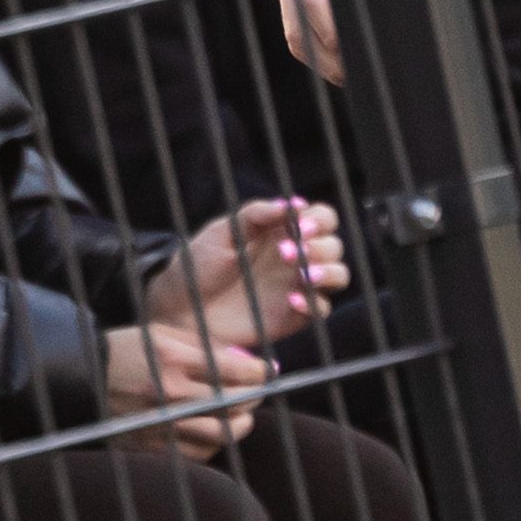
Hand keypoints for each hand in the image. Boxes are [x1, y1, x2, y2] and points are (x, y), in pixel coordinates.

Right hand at [103, 323, 268, 460]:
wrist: (85, 380)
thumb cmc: (128, 349)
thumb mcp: (164, 333)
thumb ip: (203, 345)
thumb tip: (243, 357)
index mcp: (174, 359)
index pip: (233, 368)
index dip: (259, 370)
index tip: (269, 369)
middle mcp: (170, 394)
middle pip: (233, 403)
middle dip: (254, 396)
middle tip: (259, 389)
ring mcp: (162, 424)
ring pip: (222, 434)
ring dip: (241, 424)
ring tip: (243, 414)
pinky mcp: (153, 446)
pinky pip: (198, 454)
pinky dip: (215, 444)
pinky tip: (216, 430)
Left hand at [147, 199, 347, 349]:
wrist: (181, 310)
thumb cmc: (198, 265)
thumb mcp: (222, 232)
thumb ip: (255, 215)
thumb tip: (291, 204)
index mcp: (282, 231)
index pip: (322, 217)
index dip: (320, 219)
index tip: (301, 227)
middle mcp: (296, 256)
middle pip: (335, 245)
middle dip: (321, 246)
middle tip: (290, 254)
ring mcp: (297, 287)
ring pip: (339, 275)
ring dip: (329, 272)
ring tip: (304, 275)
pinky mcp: (293, 316)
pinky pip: (321, 309)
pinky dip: (313, 303)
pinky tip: (291, 301)